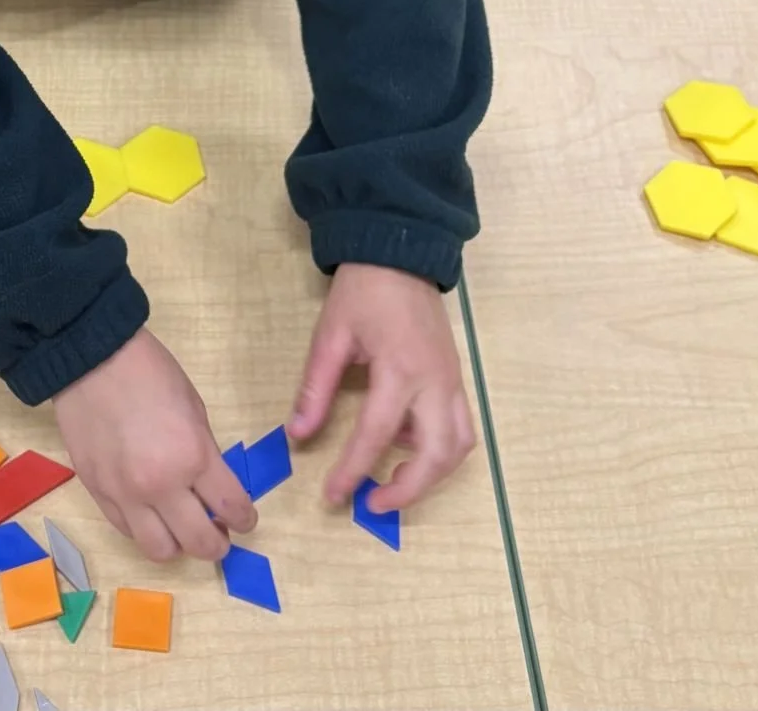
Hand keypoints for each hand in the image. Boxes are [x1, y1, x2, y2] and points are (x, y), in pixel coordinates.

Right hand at [53, 326, 256, 562]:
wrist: (93, 361)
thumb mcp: (194, 408)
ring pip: (160, 551)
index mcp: (192, 457)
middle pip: (198, 542)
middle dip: (217, 544)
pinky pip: (127, 531)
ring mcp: (125, 496)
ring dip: (179, 546)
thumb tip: (211, 487)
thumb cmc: (151, 374)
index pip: (230, 507)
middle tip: (221, 536)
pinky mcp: (98, 495)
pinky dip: (145, 530)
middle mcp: (160, 487)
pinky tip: (152, 516)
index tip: (246, 519)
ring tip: (183, 530)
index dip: (245, 518)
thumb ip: (205, 453)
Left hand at [289, 262, 475, 512]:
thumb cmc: (362, 292)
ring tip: (394, 483)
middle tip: (372, 503)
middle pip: (437, 456)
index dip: (352, 471)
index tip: (332, 497)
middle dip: (408, 489)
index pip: (376, 435)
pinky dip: (439, 448)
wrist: (400, 253)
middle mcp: (435, 382)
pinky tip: (407, 445)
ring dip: (431, 475)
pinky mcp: (456, 377)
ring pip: (458, 446)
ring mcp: (452, 380)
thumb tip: (298, 434)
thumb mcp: (330, 336)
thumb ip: (316, 388)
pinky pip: (459, 425)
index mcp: (400, 370)